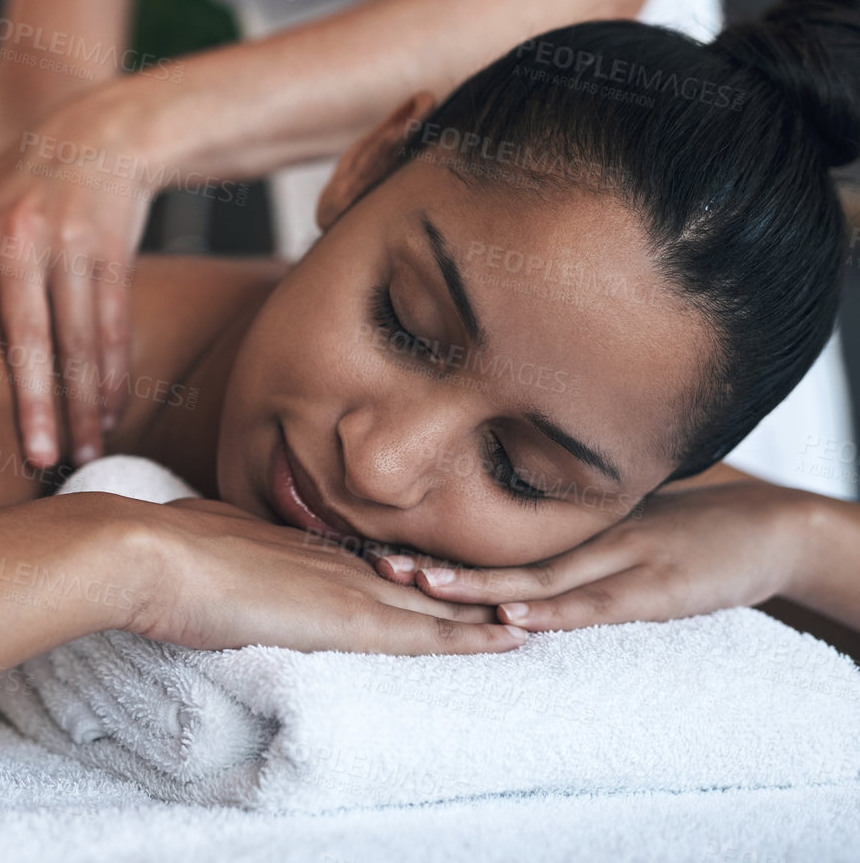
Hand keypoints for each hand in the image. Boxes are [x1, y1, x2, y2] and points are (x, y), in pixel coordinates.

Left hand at [0, 90, 152, 468]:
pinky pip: (115, 324)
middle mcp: (20, 234)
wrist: (94, 135)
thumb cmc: (8, 183)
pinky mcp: (114, 253)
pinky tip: (111, 416)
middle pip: (29, 329)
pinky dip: (114, 374)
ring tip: (82, 455)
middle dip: (34, 398)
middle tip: (37, 458)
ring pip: (80, 337)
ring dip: (84, 402)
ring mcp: (72, 244)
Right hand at [129, 498, 528, 654]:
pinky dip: (472, 637)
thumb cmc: (157, 548)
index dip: (409, 571)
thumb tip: (212, 553)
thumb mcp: (199, 541)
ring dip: (482, 609)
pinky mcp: (348, 619)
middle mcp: (333, 557)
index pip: (368, 562)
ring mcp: (344, 584)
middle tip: (514, 590)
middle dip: (463, 586)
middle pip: (413, 578)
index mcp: (298, 542)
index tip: (435, 575)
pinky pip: (427, 634)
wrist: (150, 554)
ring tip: (532, 613)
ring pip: (433, 602)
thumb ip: (222, 549)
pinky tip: (510, 641)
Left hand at [370, 481, 815, 629]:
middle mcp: (583, 539)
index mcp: (570, 527)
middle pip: (498, 553)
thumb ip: (569, 541)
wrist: (769, 529)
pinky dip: (554, 610)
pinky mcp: (653, 589)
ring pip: (536, 577)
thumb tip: (514, 563)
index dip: (438, 541)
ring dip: (478, 584)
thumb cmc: (688, 532)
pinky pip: (596, 603)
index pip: (493, 537)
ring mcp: (616, 560)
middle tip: (377, 560)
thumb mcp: (618, 530)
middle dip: (437, 560)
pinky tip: (516, 618)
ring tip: (424, 584)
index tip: (380, 542)